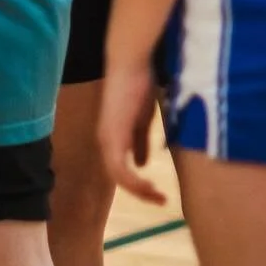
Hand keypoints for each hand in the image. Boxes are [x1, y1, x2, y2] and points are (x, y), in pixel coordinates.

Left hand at [98, 59, 166, 204]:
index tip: (158, 193)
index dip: (137, 184)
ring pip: (118, 177)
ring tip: (158, 197)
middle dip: (140, 192)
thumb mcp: (141, 121)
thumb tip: (141, 164)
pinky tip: (150, 185)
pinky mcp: (112, 136)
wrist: (130, 66)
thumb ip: (139, 143)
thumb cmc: (136, 87)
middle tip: (160, 200)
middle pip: (118, 178)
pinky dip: (134, 181)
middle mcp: (105, 141)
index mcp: (112, 138)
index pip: (120, 170)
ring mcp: (106, 139)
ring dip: (139, 190)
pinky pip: (120, 169)